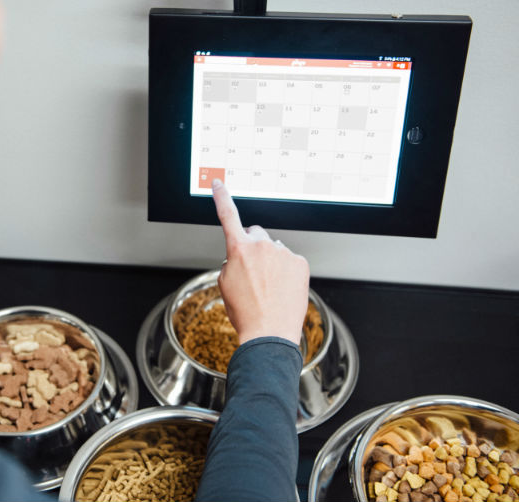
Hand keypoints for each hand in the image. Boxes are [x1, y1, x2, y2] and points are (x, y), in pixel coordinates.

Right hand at [211, 179, 309, 345]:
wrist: (269, 334)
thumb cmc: (246, 313)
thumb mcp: (224, 286)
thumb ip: (230, 263)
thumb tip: (240, 259)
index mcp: (238, 250)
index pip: (227, 215)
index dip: (222, 197)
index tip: (218, 183)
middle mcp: (262, 246)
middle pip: (256, 234)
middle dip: (253, 247)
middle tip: (254, 272)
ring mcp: (283, 253)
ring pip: (274, 249)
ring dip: (271, 262)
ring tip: (270, 288)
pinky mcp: (300, 263)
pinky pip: (290, 260)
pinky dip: (286, 271)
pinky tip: (282, 289)